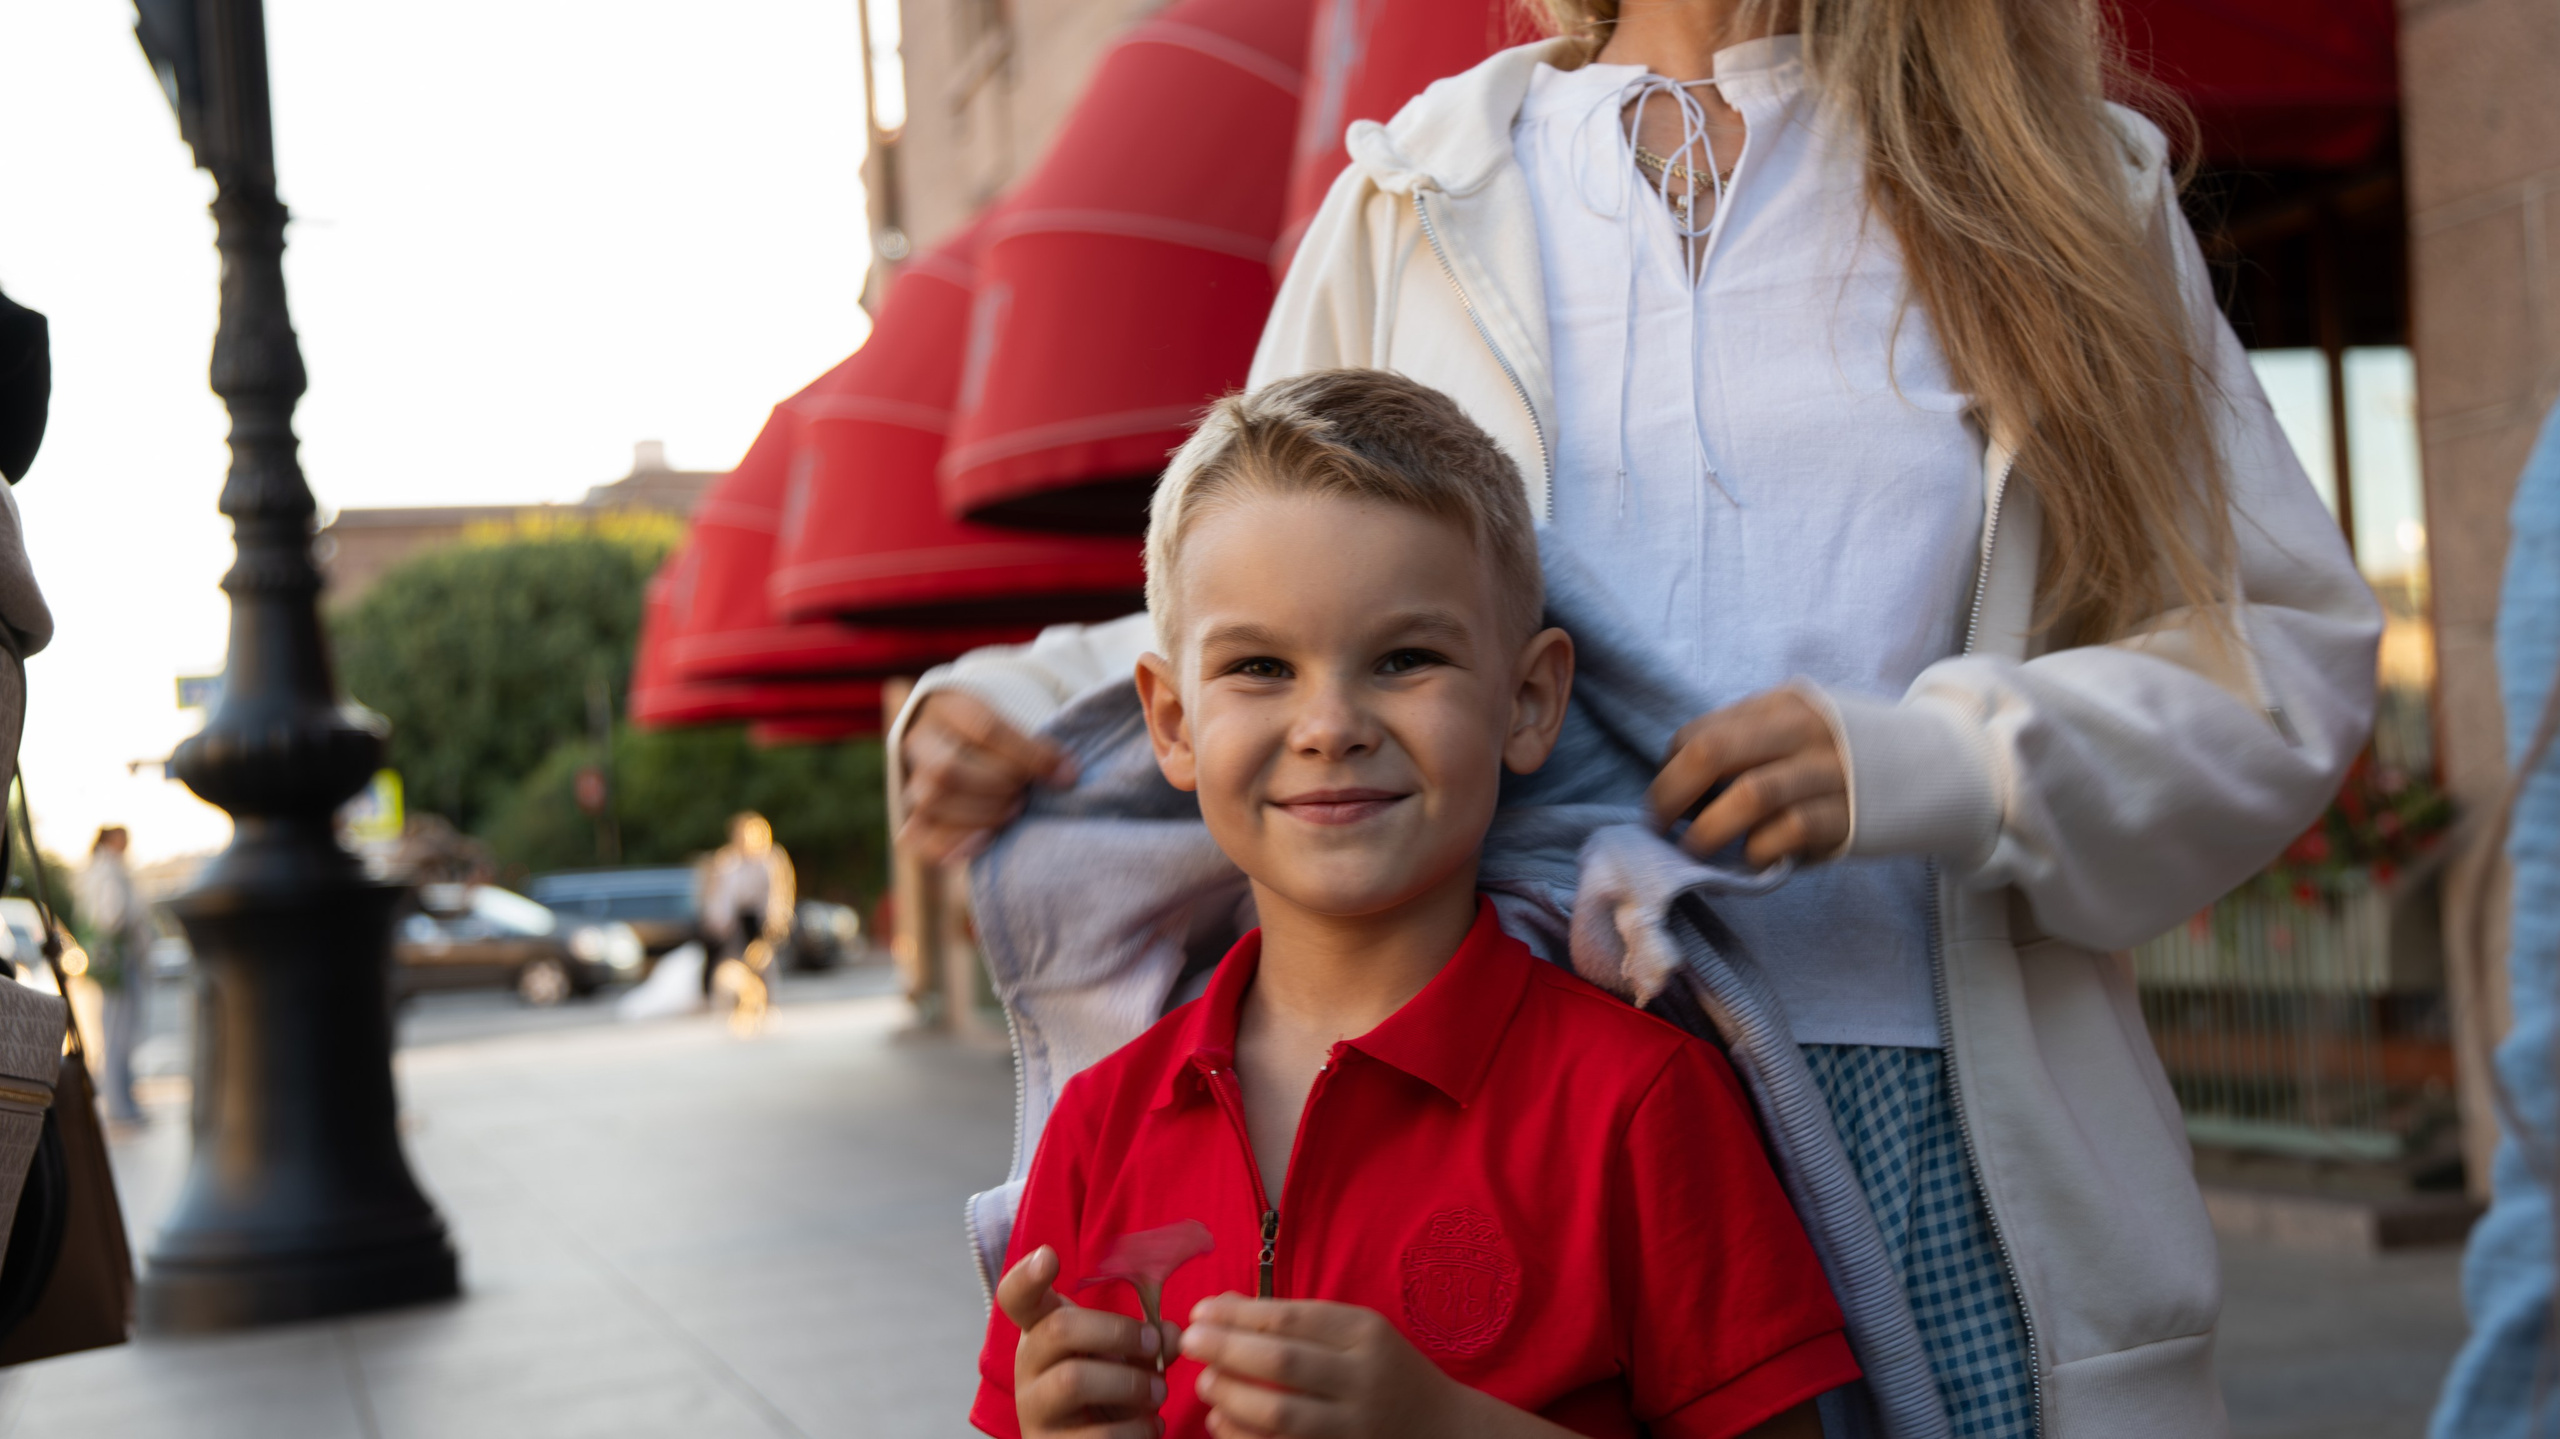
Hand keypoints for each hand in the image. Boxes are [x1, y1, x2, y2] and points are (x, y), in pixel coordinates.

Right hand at [897, 690, 1077, 863]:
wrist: (956, 743)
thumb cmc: (997, 735)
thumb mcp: (1013, 722)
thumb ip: (1037, 747)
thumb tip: (1068, 775)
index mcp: (949, 708)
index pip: (985, 728)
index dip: (1029, 754)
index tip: (1066, 774)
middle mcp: (921, 742)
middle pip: (947, 770)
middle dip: (998, 786)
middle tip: (1024, 793)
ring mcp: (911, 780)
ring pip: (931, 801)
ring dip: (983, 814)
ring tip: (1013, 811)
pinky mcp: (912, 816)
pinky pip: (920, 836)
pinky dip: (954, 842)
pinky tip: (987, 839)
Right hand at [1000, 1245, 1173, 1438]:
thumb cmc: (1106, 1388)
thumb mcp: (1123, 1355)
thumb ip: (1149, 1339)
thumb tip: (1174, 1335)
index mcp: (1041, 1331)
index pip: (1016, 1297)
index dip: (1027, 1275)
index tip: (1049, 1255)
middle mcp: (1028, 1366)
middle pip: (1059, 1328)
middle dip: (1118, 1332)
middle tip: (1153, 1345)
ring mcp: (1033, 1408)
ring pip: (1073, 1380)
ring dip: (1129, 1384)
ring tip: (1158, 1393)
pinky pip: (1094, 1435)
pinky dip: (1134, 1429)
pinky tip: (1150, 1427)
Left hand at [1180, 1295, 1471, 1438]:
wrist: (1444, 1431)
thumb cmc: (1386, 1372)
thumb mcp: (1356, 1332)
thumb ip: (1295, 1319)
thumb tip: (1220, 1305)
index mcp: (1366, 1334)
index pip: (1291, 1318)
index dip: (1237, 1314)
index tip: (1200, 1311)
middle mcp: (1363, 1380)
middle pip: (1282, 1363)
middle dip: (1226, 1350)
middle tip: (1188, 1342)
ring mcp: (1354, 1427)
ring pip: (1279, 1414)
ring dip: (1231, 1397)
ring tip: (1204, 1383)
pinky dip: (1243, 1436)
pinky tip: (1222, 1422)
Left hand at [1647, 689, 1847, 867]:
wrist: (1939, 765)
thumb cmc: (1847, 756)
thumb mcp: (1800, 731)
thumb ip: (1750, 747)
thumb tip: (1682, 793)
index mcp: (1782, 704)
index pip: (1702, 732)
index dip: (1670, 769)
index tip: (1667, 799)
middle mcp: (1804, 729)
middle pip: (1713, 752)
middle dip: (1670, 794)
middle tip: (1658, 825)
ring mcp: (1830, 770)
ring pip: (1749, 795)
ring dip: (1708, 830)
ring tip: (1693, 850)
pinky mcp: (1850, 813)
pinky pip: (1788, 832)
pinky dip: (1758, 848)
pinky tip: (1753, 856)